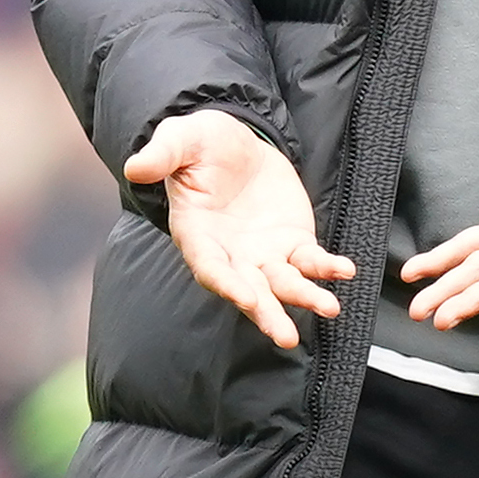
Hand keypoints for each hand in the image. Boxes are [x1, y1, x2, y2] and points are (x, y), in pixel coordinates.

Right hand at [127, 111, 349, 352]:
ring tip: (329, 308)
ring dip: (305, 298)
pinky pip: (310, 261)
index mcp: (198, 235)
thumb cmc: (201, 145)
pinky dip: (327, 267)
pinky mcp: (292, 242)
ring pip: (284, 284)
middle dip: (267, 313)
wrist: (237, 142)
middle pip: (249, 290)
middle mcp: (231, 254)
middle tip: (286, 338)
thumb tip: (134, 167)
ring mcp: (263, 253)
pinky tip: (344, 271)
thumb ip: (162, 155)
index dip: (226, 284)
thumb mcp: (180, 140)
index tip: (246, 298)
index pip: (210, 267)